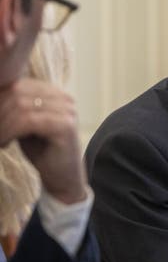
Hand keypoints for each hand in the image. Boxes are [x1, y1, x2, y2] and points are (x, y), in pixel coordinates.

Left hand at [0, 78, 86, 203]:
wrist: (63, 177)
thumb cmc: (42, 150)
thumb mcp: (24, 123)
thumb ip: (15, 107)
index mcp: (55, 93)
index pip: (18, 84)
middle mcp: (64, 98)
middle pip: (17, 92)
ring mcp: (67, 111)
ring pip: (20, 106)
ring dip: (1, 125)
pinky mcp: (65, 126)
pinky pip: (28, 121)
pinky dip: (9, 132)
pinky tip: (5, 143)